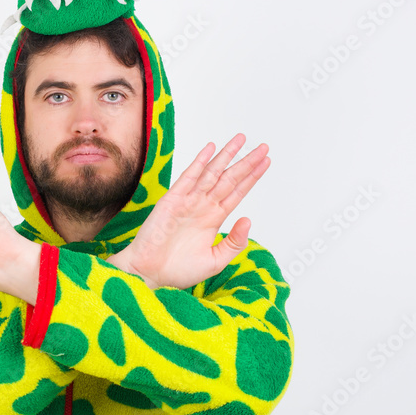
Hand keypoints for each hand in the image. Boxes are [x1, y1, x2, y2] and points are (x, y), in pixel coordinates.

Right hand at [110, 134, 269, 290]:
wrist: (149, 274)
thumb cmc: (178, 271)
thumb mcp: (216, 261)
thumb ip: (234, 242)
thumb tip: (249, 219)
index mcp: (214, 219)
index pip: (237, 193)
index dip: (252, 177)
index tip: (265, 162)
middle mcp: (203, 206)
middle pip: (229, 179)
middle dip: (246, 162)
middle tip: (263, 147)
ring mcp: (188, 201)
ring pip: (212, 173)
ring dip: (227, 156)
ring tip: (242, 139)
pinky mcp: (172, 200)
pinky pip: (188, 177)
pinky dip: (199, 162)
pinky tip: (210, 148)